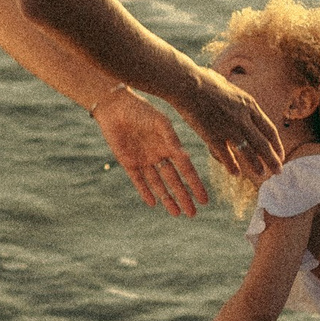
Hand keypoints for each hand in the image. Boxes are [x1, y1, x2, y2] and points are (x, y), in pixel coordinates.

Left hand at [90, 85, 209, 216]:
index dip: (195, 184)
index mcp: (170, 145)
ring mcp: (144, 160)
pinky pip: (139, 181)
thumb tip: (185, 157)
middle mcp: (159, 155)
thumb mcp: (160, 123)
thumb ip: (171, 139)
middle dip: (184, 197)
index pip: (186, 169)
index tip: (204, 199)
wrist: (115, 106)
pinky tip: (153, 203)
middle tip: (193, 214)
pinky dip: (145, 192)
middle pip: (174, 181)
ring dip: (167, 199)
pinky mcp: (128, 162)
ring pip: (158, 184)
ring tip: (177, 214)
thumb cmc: (141, 110)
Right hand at [175, 65, 284, 183]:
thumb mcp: (230, 86)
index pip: (269, 130)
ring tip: (261, 175)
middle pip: (264, 144)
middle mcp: (243, 118)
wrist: (187, 83)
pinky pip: (226, 156)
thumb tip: (237, 96)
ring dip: (257, 166)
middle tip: (278, 171)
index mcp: (249, 105)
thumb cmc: (204, 81)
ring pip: (248, 152)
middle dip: (273, 160)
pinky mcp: (213, 136)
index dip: (277, 145)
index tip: (280, 154)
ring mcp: (229, 128)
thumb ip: (236, 97)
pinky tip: (236, 174)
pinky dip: (232, 166)